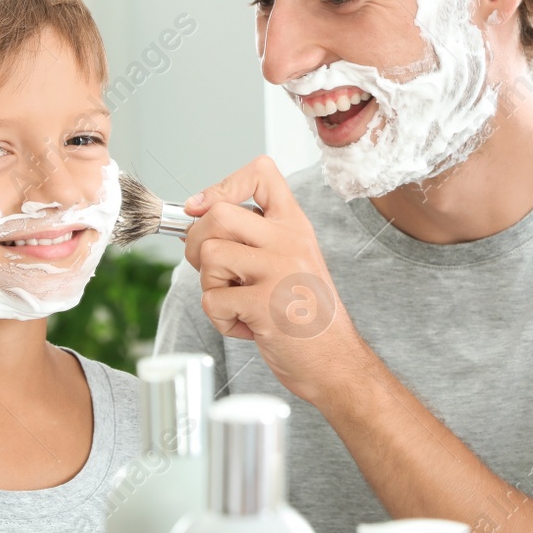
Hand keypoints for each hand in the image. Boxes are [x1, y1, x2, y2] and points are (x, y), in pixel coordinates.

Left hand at [182, 156, 366, 404]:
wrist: (335, 360)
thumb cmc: (306, 313)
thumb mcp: (291, 258)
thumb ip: (254, 235)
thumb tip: (196, 216)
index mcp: (296, 225)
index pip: (261, 172)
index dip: (223, 185)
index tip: (204, 208)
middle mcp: (290, 241)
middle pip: (218, 214)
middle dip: (197, 242)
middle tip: (214, 268)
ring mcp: (279, 271)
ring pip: (209, 255)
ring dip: (210, 284)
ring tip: (236, 300)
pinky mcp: (265, 305)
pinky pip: (212, 299)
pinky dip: (220, 319)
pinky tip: (246, 324)